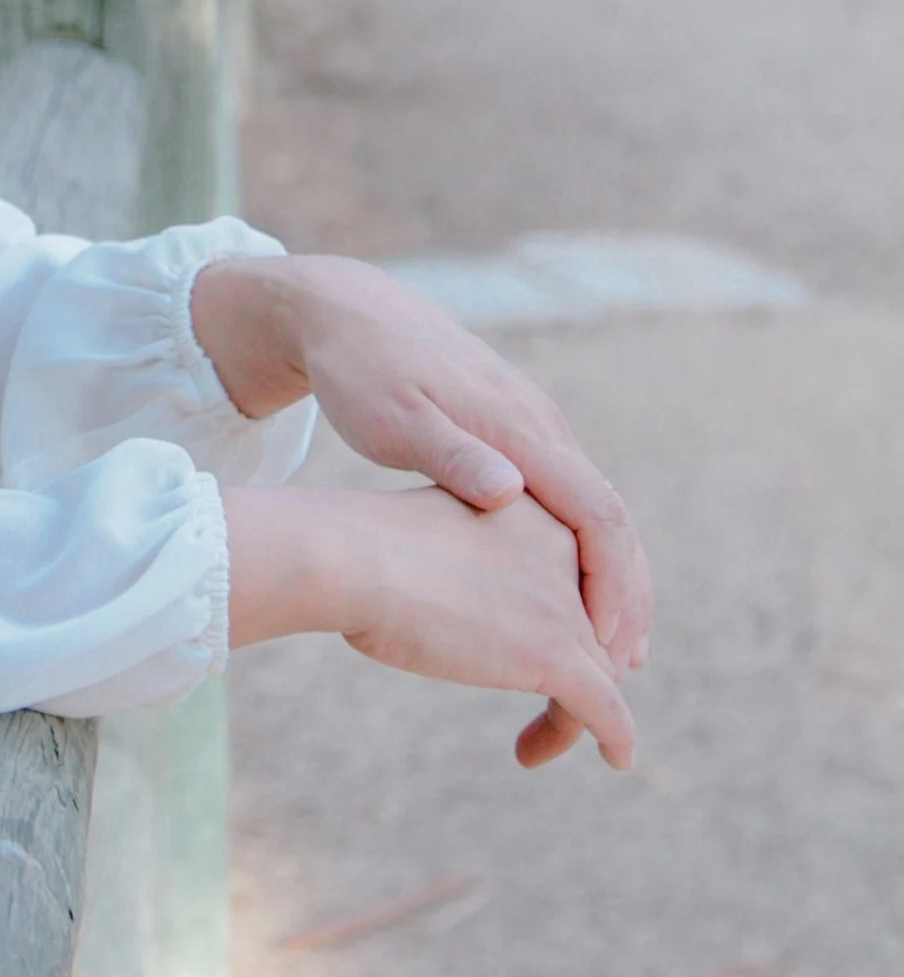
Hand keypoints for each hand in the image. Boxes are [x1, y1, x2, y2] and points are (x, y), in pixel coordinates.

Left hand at [191, 253, 653, 708]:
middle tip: (627, 665)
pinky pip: (569, 498)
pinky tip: (568, 591)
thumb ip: (452, 457)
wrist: (350, 312)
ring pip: (595, 510)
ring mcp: (532, 428)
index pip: (596, 514)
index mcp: (520, 429)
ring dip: (610, 575)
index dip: (611, 583)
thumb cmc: (361, 373)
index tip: (609, 648)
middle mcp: (541, 427)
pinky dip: (583, 550)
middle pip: (611, 517)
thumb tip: (510, 493)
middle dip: (626, 592)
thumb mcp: (394, 421)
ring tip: (610, 646)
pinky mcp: (513, 433)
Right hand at [223, 483, 636, 772]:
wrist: (348, 555)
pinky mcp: (554, 652)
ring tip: (532, 747)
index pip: (578, 579)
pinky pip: (605, 708)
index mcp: (535, 514)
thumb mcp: (427, 538)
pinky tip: (618, 760)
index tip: (546, 657)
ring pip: (599, 674)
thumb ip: (457, 562)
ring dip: (572, 716)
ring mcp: (563, 603)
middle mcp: (564, 552)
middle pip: (592, 629)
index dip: (573, 623)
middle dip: (575, 674)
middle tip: (545, 709)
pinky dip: (615, 738)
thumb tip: (445, 603)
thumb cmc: (357, 546)